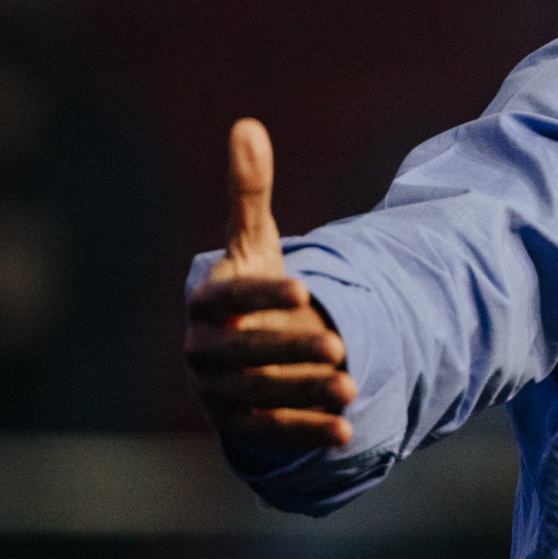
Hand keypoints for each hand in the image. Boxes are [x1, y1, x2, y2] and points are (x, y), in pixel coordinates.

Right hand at [185, 118, 355, 450]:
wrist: (243, 348)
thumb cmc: (251, 286)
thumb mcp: (255, 241)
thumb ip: (251, 191)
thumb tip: (248, 126)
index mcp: (207, 301)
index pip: (228, 298)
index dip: (263, 293)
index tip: (306, 288)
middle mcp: (204, 349)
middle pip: (243, 353)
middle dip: (290, 351)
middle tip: (339, 346)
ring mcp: (217, 391)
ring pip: (258, 395)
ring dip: (304, 394)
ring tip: (353, 387)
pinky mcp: (238, 425)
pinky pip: (270, 432)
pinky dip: (307, 432)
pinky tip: (347, 430)